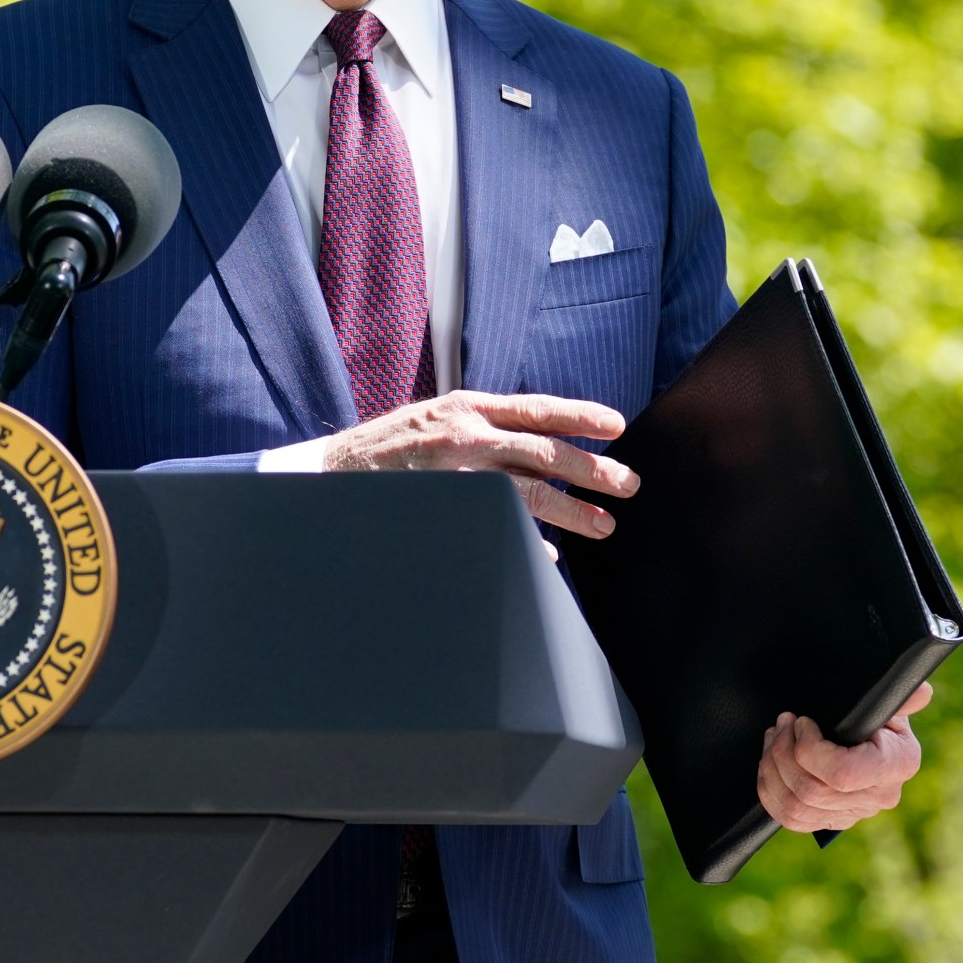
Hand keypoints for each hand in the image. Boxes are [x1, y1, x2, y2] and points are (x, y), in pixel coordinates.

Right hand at [321, 390, 639, 549]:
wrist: (335, 470)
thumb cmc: (397, 444)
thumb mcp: (442, 417)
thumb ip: (489, 427)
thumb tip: (545, 446)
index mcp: (468, 408)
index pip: (535, 409)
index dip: (579, 415)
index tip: (617, 425)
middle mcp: (464, 437)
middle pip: (541, 453)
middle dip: (590, 470)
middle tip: (627, 485)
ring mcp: (454, 477)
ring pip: (526, 494)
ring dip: (571, 512)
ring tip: (604, 526)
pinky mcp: (445, 508)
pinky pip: (497, 528)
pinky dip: (527, 541)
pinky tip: (550, 554)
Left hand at [755, 682, 931, 833]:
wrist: (875, 737)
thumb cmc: (878, 714)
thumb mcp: (888, 702)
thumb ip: (899, 698)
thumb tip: (922, 693)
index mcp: (896, 765)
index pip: (842, 774)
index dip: (810, 750)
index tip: (803, 722)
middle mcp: (878, 796)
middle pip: (811, 791)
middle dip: (783, 752)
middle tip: (782, 724)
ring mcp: (854, 813)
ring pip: (796, 808)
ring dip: (772, 769)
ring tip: (774, 738)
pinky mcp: (832, 821)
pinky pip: (791, 820)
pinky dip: (770, 792)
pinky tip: (769, 765)